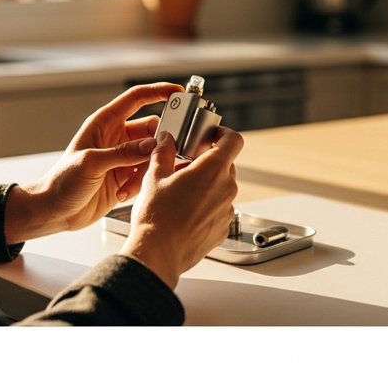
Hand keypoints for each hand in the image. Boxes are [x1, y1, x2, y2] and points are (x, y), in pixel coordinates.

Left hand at [4, 82, 182, 244]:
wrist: (54, 212)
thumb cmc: (61, 182)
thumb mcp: (92, 163)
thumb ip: (123, 153)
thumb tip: (152, 144)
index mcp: (104, 124)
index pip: (136, 98)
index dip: (158, 92)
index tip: (179, 93)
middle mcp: (116, 138)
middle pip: (152, 129)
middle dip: (159, 142)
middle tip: (161, 154)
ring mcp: (122, 158)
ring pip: (152, 154)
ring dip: (148, 168)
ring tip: (129, 182)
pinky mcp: (126, 177)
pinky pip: (147, 174)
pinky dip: (140, 184)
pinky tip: (121, 194)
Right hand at [119, 127, 243, 288]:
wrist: (158, 252)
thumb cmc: (156, 216)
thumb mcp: (154, 176)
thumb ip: (163, 152)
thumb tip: (166, 139)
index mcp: (213, 169)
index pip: (233, 140)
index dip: (224, 134)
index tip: (212, 136)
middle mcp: (227, 188)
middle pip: (225, 166)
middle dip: (207, 164)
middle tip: (184, 169)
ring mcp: (228, 209)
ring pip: (222, 189)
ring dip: (207, 187)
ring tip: (182, 195)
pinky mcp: (224, 228)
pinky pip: (220, 210)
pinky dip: (208, 208)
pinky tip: (186, 214)